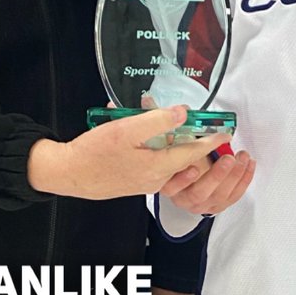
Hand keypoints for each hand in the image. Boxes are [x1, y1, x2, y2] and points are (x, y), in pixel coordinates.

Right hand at [27, 107, 227, 199]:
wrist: (69, 174)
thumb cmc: (93, 153)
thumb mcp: (126, 129)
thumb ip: (157, 120)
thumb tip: (182, 113)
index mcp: (159, 166)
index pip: (194, 152)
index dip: (212, 139)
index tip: (226, 131)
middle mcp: (156, 179)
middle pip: (183, 156)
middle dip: (191, 138)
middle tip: (198, 121)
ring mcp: (145, 182)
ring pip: (168, 159)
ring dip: (171, 141)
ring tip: (164, 121)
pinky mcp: (135, 180)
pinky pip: (154, 163)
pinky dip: (156, 148)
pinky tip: (142, 133)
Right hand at [161, 147, 254, 214]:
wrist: (188, 179)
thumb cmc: (183, 162)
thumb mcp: (177, 152)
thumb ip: (181, 145)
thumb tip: (187, 125)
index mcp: (169, 187)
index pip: (173, 186)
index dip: (183, 179)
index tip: (194, 166)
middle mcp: (185, 200)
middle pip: (200, 193)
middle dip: (217, 175)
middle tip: (228, 158)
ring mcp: (202, 205)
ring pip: (219, 196)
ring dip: (235, 176)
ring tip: (242, 158)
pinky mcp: (218, 206)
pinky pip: (233, 196)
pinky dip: (244, 180)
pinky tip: (249, 165)